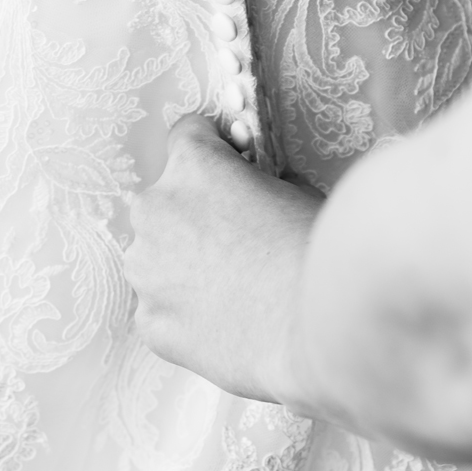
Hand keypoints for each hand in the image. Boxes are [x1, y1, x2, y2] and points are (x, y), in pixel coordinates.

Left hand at [125, 117, 322, 404]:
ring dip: (182, 267)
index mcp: (193, 165)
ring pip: (155, 258)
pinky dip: (185, 315)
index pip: (187, 136)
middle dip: (194, 218)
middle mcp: (155, 209)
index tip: (230, 172)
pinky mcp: (149, 321)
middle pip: (165, 203)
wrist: (326, 334)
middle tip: (237, 247)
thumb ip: (261, 181)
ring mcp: (145, 268)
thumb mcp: (299, 193)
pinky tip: (225, 326)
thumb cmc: (321, 256)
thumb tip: (254, 186)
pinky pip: (160, 308)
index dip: (214, 153)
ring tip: (233, 294)